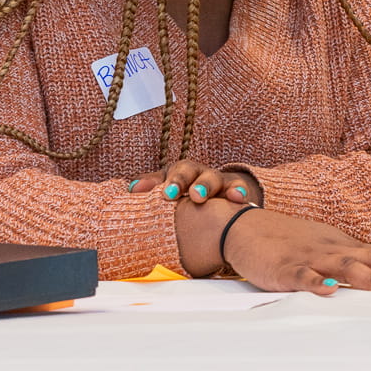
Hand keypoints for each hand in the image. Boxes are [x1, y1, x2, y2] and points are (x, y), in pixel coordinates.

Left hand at [126, 159, 259, 206]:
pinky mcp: (236, 190)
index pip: (172, 172)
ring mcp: (218, 181)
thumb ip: (151, 186)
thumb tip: (130, 189)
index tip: (166, 195)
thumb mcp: (170, 189)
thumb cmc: (187, 195)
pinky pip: (239, 188)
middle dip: (184, 182)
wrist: (220, 197)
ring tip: (199, 197)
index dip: (170, 182)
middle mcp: (198, 173)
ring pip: (214, 178)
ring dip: (206, 186)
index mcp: (181, 173)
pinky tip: (239, 199)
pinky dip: (239, 192)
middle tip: (178, 193)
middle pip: (191, 171)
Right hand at [188, 203, 370, 294]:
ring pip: (343, 266)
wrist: (249, 228)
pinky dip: (314, 283)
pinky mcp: (285, 269)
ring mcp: (311, 258)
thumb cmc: (297, 241)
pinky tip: (327, 291)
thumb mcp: (338, 244)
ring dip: (366, 278)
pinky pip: (301, 276)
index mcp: (349, 247)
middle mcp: (336, 250)